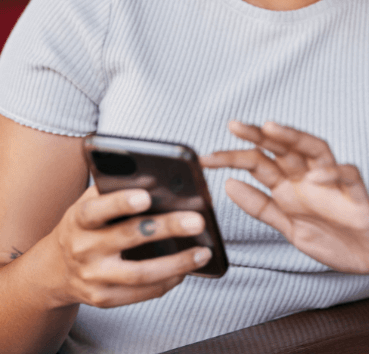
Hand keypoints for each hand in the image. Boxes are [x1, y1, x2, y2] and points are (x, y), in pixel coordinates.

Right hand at [43, 186, 211, 308]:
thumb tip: (160, 178)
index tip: (146, 196)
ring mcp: (93, 277)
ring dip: (176, 263)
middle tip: (197, 221)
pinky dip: (167, 282)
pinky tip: (186, 270)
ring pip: (139, 273)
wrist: (56, 268)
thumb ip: (117, 189)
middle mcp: (83, 248)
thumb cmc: (86, 225)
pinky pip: (140, 293)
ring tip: (203, 252)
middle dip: (166, 228)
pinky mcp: (104, 298)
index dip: (120, 203)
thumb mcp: (91, 202)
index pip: (96, 210)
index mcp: (79, 219)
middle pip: (128, 237)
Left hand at [202, 121, 368, 275]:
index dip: (233, 159)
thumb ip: (262, 207)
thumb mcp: (290, 228)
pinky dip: (333, 172)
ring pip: (315, 150)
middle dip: (259, 136)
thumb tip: (229, 185)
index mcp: (291, 188)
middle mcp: (310, 179)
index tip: (205, 159)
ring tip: (272, 128)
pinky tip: (316, 174)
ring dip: (294, 138)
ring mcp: (334, 184)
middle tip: (235, 126)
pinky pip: (348, 176)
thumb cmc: (337, 239)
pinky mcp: (358, 196)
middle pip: (283, 149)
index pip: (259, 164)